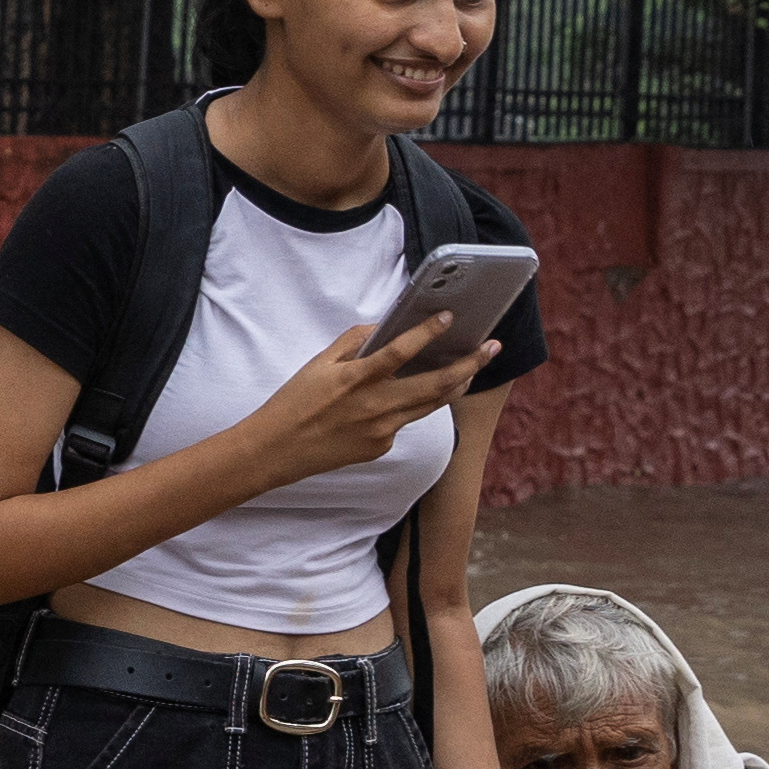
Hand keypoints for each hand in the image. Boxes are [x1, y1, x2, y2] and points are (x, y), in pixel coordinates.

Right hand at [220, 304, 494, 489]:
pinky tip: (408, 396)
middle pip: (435, 385)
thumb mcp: (318, 363)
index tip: (449, 317)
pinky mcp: (382, 447)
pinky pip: (404, 421)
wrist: (276, 451)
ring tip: (474, 368)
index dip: (427, 332)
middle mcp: (375, 407)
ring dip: (456, 385)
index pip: (400, 352)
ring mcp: (382, 431)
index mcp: (356, 379)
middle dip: (469, 365)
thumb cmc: (294, 402)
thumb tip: (381, 328)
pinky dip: (411, 405)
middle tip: (491, 348)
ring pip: (431, 405)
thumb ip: (353, 342)